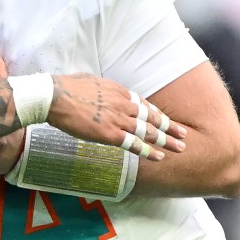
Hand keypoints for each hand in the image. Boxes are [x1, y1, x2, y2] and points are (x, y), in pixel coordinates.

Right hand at [44, 75, 186, 158]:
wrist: (56, 96)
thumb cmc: (67, 87)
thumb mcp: (91, 82)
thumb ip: (102, 89)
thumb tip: (101, 91)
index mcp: (119, 91)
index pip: (144, 104)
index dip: (156, 113)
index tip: (165, 120)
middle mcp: (124, 104)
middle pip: (152, 117)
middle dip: (169, 127)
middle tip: (183, 135)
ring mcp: (118, 119)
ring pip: (148, 131)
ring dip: (165, 140)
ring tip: (179, 148)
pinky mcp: (110, 133)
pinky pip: (133, 143)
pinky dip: (147, 151)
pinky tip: (158, 157)